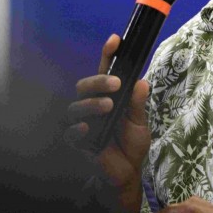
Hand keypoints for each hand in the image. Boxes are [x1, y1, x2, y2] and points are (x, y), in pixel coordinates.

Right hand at [64, 34, 151, 212]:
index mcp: (108, 96)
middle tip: (116, 83)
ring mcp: (83, 122)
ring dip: (91, 103)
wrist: (128, 173)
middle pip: (85, 85)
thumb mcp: (140, 122)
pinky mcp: (77, 142)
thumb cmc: (131, 144)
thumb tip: (142, 82)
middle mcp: (92, 105)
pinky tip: (88, 128)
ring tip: (108, 106)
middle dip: (98, 80)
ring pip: (76, 106)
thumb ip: (138, 104)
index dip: (108, 54)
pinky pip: (70, 132)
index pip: (105, 71)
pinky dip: (78, 129)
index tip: (116, 40)